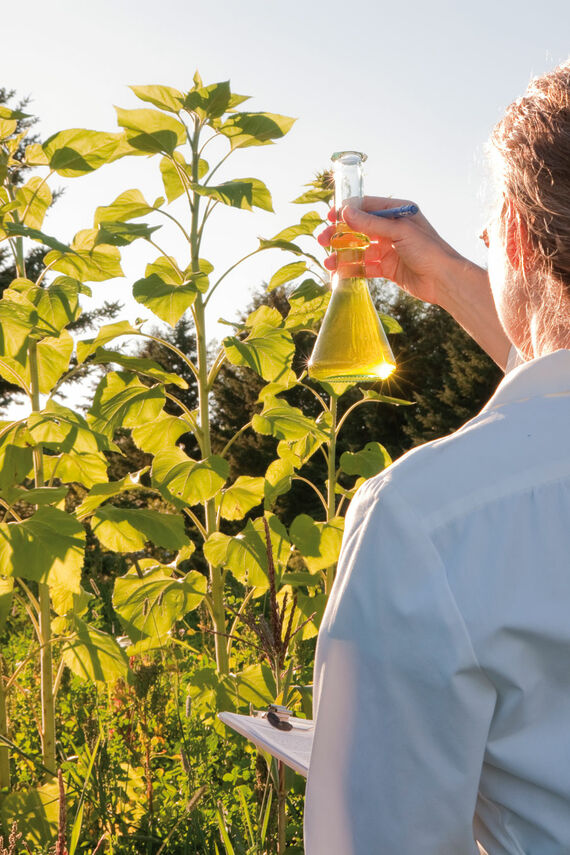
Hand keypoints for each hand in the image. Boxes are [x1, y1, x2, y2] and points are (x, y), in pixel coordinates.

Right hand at [318, 197, 463, 306]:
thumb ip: (371, 223)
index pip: (367, 206)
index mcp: (398, 212)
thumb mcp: (399, 232)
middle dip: (340, 234)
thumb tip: (345, 212)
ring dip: (343, 254)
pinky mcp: (388, 268)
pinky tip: (339, 273)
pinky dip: (352, 269)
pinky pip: (365, 267)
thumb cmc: (428, 250)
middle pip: (359, 228)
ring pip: (360, 249)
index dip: (347, 211)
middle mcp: (392, 229)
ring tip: (328, 261)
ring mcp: (389, 249)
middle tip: (323, 240)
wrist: (444, 280)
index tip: (329, 216)